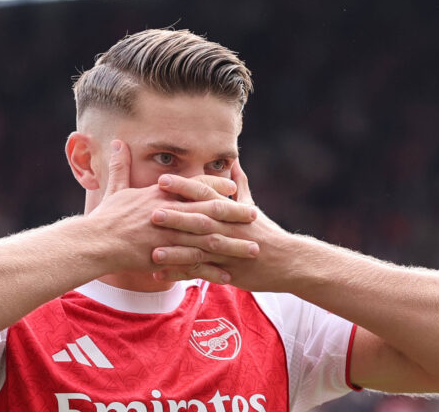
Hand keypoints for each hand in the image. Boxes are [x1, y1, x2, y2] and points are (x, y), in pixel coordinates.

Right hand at [87, 141, 259, 283]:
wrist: (94, 244)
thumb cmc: (104, 218)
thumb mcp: (114, 189)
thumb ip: (121, 167)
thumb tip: (118, 142)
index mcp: (160, 195)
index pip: (193, 186)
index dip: (215, 186)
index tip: (233, 188)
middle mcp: (168, 213)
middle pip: (208, 211)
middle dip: (234, 214)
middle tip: (254, 215)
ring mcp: (168, 236)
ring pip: (207, 240)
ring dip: (232, 245)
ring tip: (252, 249)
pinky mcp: (164, 257)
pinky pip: (193, 264)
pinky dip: (211, 270)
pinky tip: (228, 276)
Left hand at [151, 160, 296, 291]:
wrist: (288, 261)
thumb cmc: (266, 232)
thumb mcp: (251, 206)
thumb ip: (239, 185)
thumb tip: (233, 161)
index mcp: (230, 211)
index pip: (204, 194)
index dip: (184, 187)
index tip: (162, 180)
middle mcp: (228, 230)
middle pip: (200, 221)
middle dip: (176, 217)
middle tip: (150, 212)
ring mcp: (227, 253)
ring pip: (199, 251)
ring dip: (176, 252)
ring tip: (153, 252)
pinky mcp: (227, 273)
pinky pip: (200, 274)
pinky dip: (180, 275)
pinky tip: (159, 276)